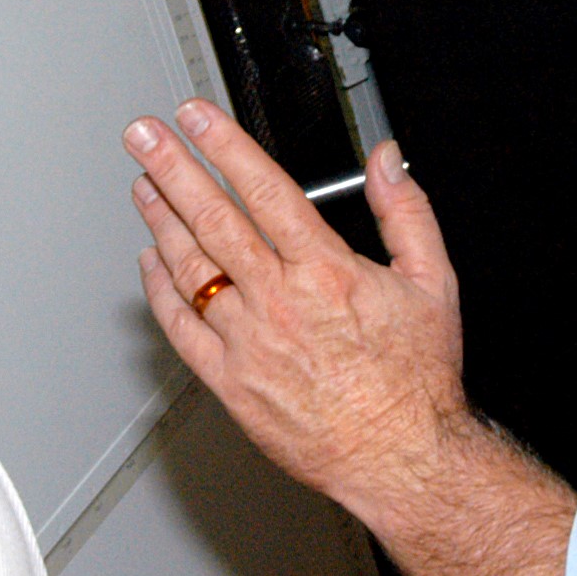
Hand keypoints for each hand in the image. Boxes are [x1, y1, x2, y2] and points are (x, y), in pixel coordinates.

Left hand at [124, 100, 576, 575]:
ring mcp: (248, 341)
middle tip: (143, 136)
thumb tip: (388, 162)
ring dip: (161, 221)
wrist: (400, 458)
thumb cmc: (416, 380)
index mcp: (326, 270)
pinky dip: (161, 290)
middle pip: (212, 219)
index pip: (262, 189)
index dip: (224, 146)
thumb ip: (406, 213)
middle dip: (173, 168)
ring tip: (143, 186)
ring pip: (190, 268)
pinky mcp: (230, 381)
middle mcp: (280, 301)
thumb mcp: (433, 283)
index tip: (196, 118)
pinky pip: (182, 327)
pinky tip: (151, 263)